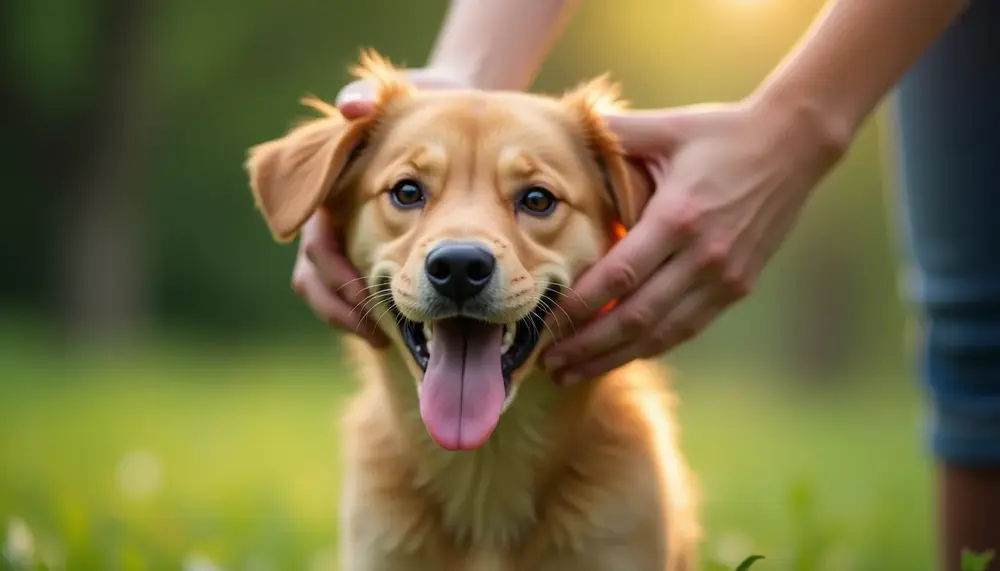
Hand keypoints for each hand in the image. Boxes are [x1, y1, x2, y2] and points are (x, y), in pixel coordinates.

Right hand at [291, 67, 468, 345]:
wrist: (448, 120)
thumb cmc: (419, 109)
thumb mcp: (399, 100)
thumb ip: (369, 98)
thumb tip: (353, 106)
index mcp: (327, 185)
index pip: (314, 233)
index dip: (332, 263)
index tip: (362, 291)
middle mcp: (327, 217)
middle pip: (313, 273)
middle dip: (341, 301)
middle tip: (372, 322)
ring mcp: (342, 241)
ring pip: (324, 292)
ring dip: (350, 316)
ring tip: (382, 334)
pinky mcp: (366, 262)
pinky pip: (349, 302)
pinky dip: (363, 318)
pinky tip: (389, 334)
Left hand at [541, 96, 848, 382]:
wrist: (793, 144)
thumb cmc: (721, 132)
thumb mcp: (666, 127)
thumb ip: (613, 133)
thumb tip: (562, 128)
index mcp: (678, 217)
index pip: (620, 276)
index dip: (580, 306)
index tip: (546, 323)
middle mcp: (703, 256)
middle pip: (636, 318)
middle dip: (587, 347)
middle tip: (549, 363)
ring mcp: (724, 277)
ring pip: (661, 334)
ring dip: (614, 357)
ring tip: (573, 372)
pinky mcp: (738, 286)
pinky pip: (686, 327)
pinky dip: (649, 346)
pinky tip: (618, 355)